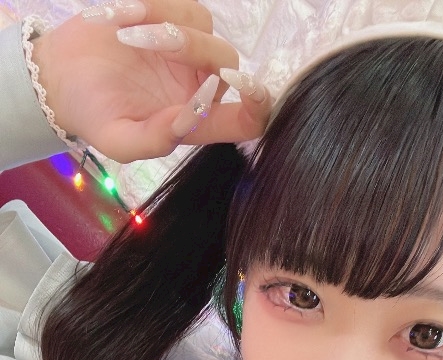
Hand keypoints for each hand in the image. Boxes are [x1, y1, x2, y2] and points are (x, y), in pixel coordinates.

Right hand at [32, 0, 271, 161]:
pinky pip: (178, 3)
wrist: (61, 78)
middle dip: (191, 47)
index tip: (247, 85)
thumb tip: (188, 118)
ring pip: (203, 25)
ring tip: (124, 33)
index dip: (258, 105)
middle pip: (226, 59)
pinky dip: (152, 6)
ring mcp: (187, 48)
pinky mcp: (168, 15)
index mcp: (197, 121)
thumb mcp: (119, 140)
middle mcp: (199, 83)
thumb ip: (155, 139)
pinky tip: (119, 18)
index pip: (247, 119)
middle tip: (143, 42)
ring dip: (166, 22)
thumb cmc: (94, 115)